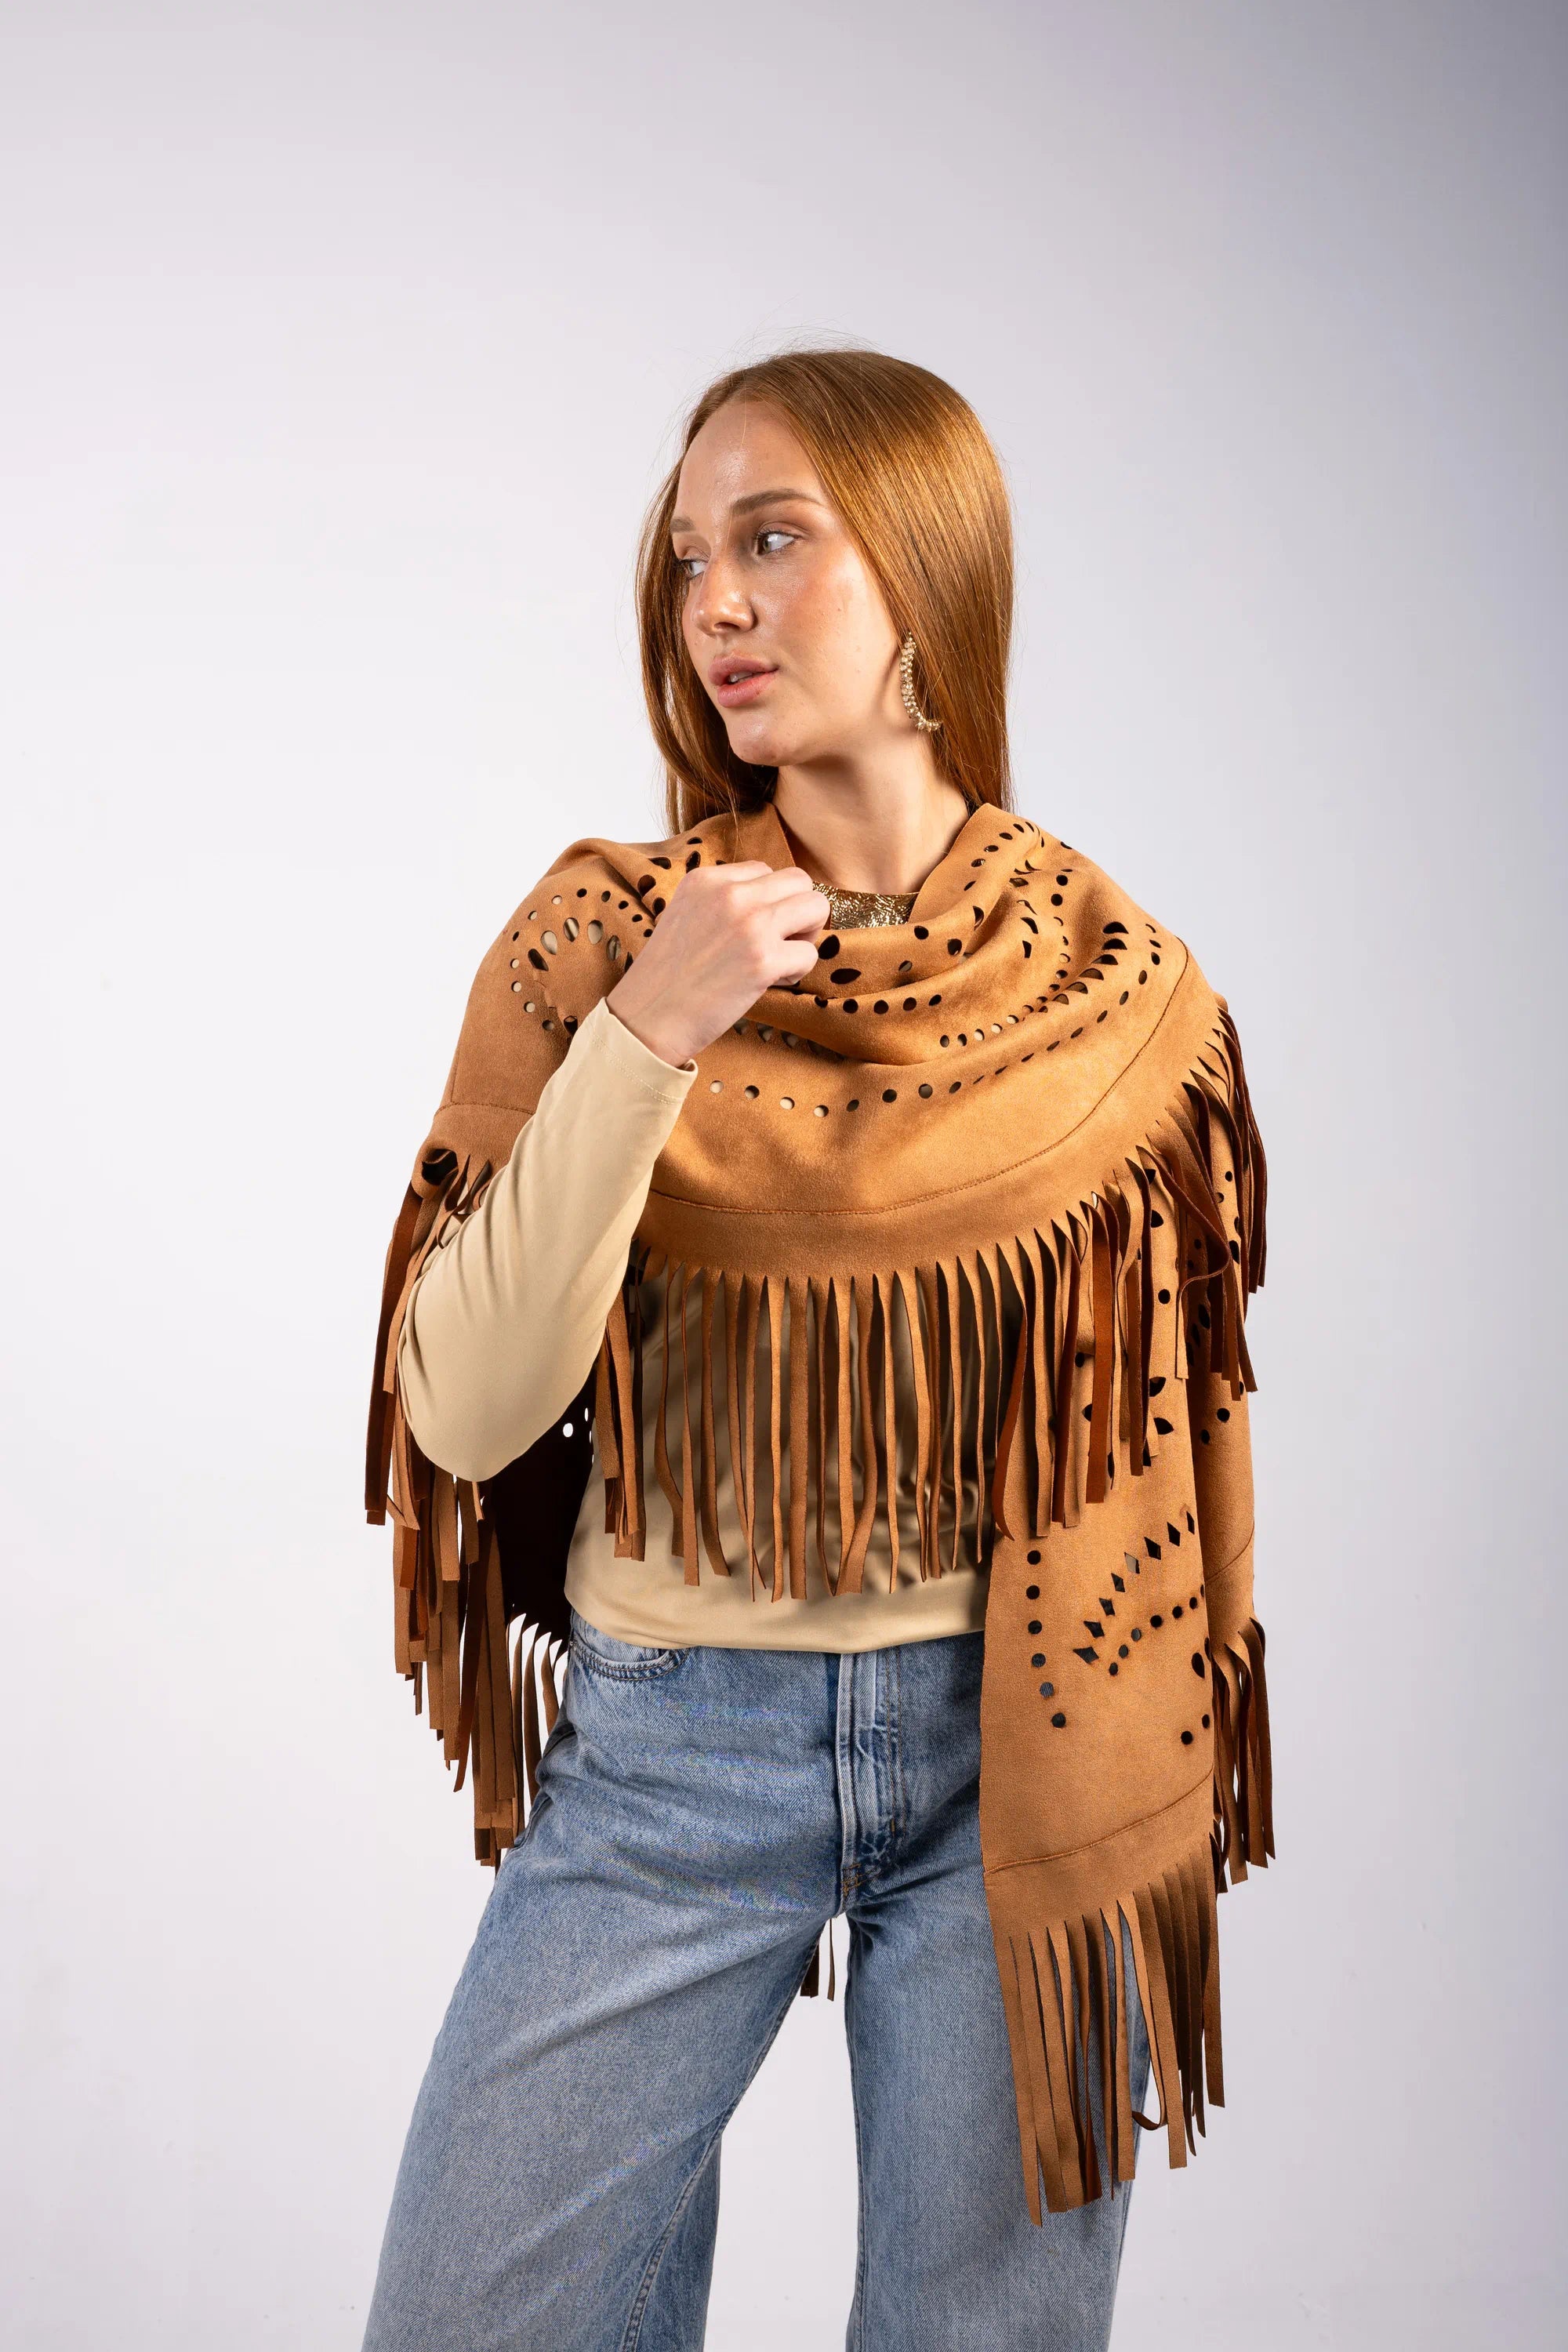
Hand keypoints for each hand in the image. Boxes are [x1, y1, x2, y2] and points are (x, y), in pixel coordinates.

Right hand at [606, 860, 829, 1068]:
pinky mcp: (763, 961)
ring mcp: (749, 925)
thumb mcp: (684, 915)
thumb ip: (721, 902)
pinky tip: (770, 983)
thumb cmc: (667, 977)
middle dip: (797, 912)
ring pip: (816, 906)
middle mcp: (729, 894)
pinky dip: (797, 971)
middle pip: (798, 880)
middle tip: (779, 942)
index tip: (752, 930)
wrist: (646, 1020)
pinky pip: (810, 953)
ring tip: (780, 959)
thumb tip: (772, 903)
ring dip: (805, 935)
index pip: (764, 870)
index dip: (768, 901)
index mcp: (705, 879)